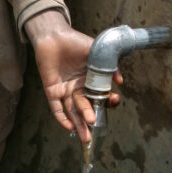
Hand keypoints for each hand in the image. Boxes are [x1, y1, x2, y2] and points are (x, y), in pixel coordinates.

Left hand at [24, 11, 121, 143]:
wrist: (54, 35)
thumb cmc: (75, 41)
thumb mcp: (96, 52)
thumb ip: (109, 65)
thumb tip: (120, 81)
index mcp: (90, 80)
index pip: (100, 95)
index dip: (107, 100)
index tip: (114, 100)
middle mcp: (78, 87)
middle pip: (85, 106)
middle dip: (90, 118)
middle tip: (94, 126)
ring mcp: (65, 90)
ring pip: (72, 110)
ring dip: (78, 123)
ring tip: (85, 136)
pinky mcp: (51, 90)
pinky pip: (56, 107)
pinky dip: (61, 117)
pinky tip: (68, 127)